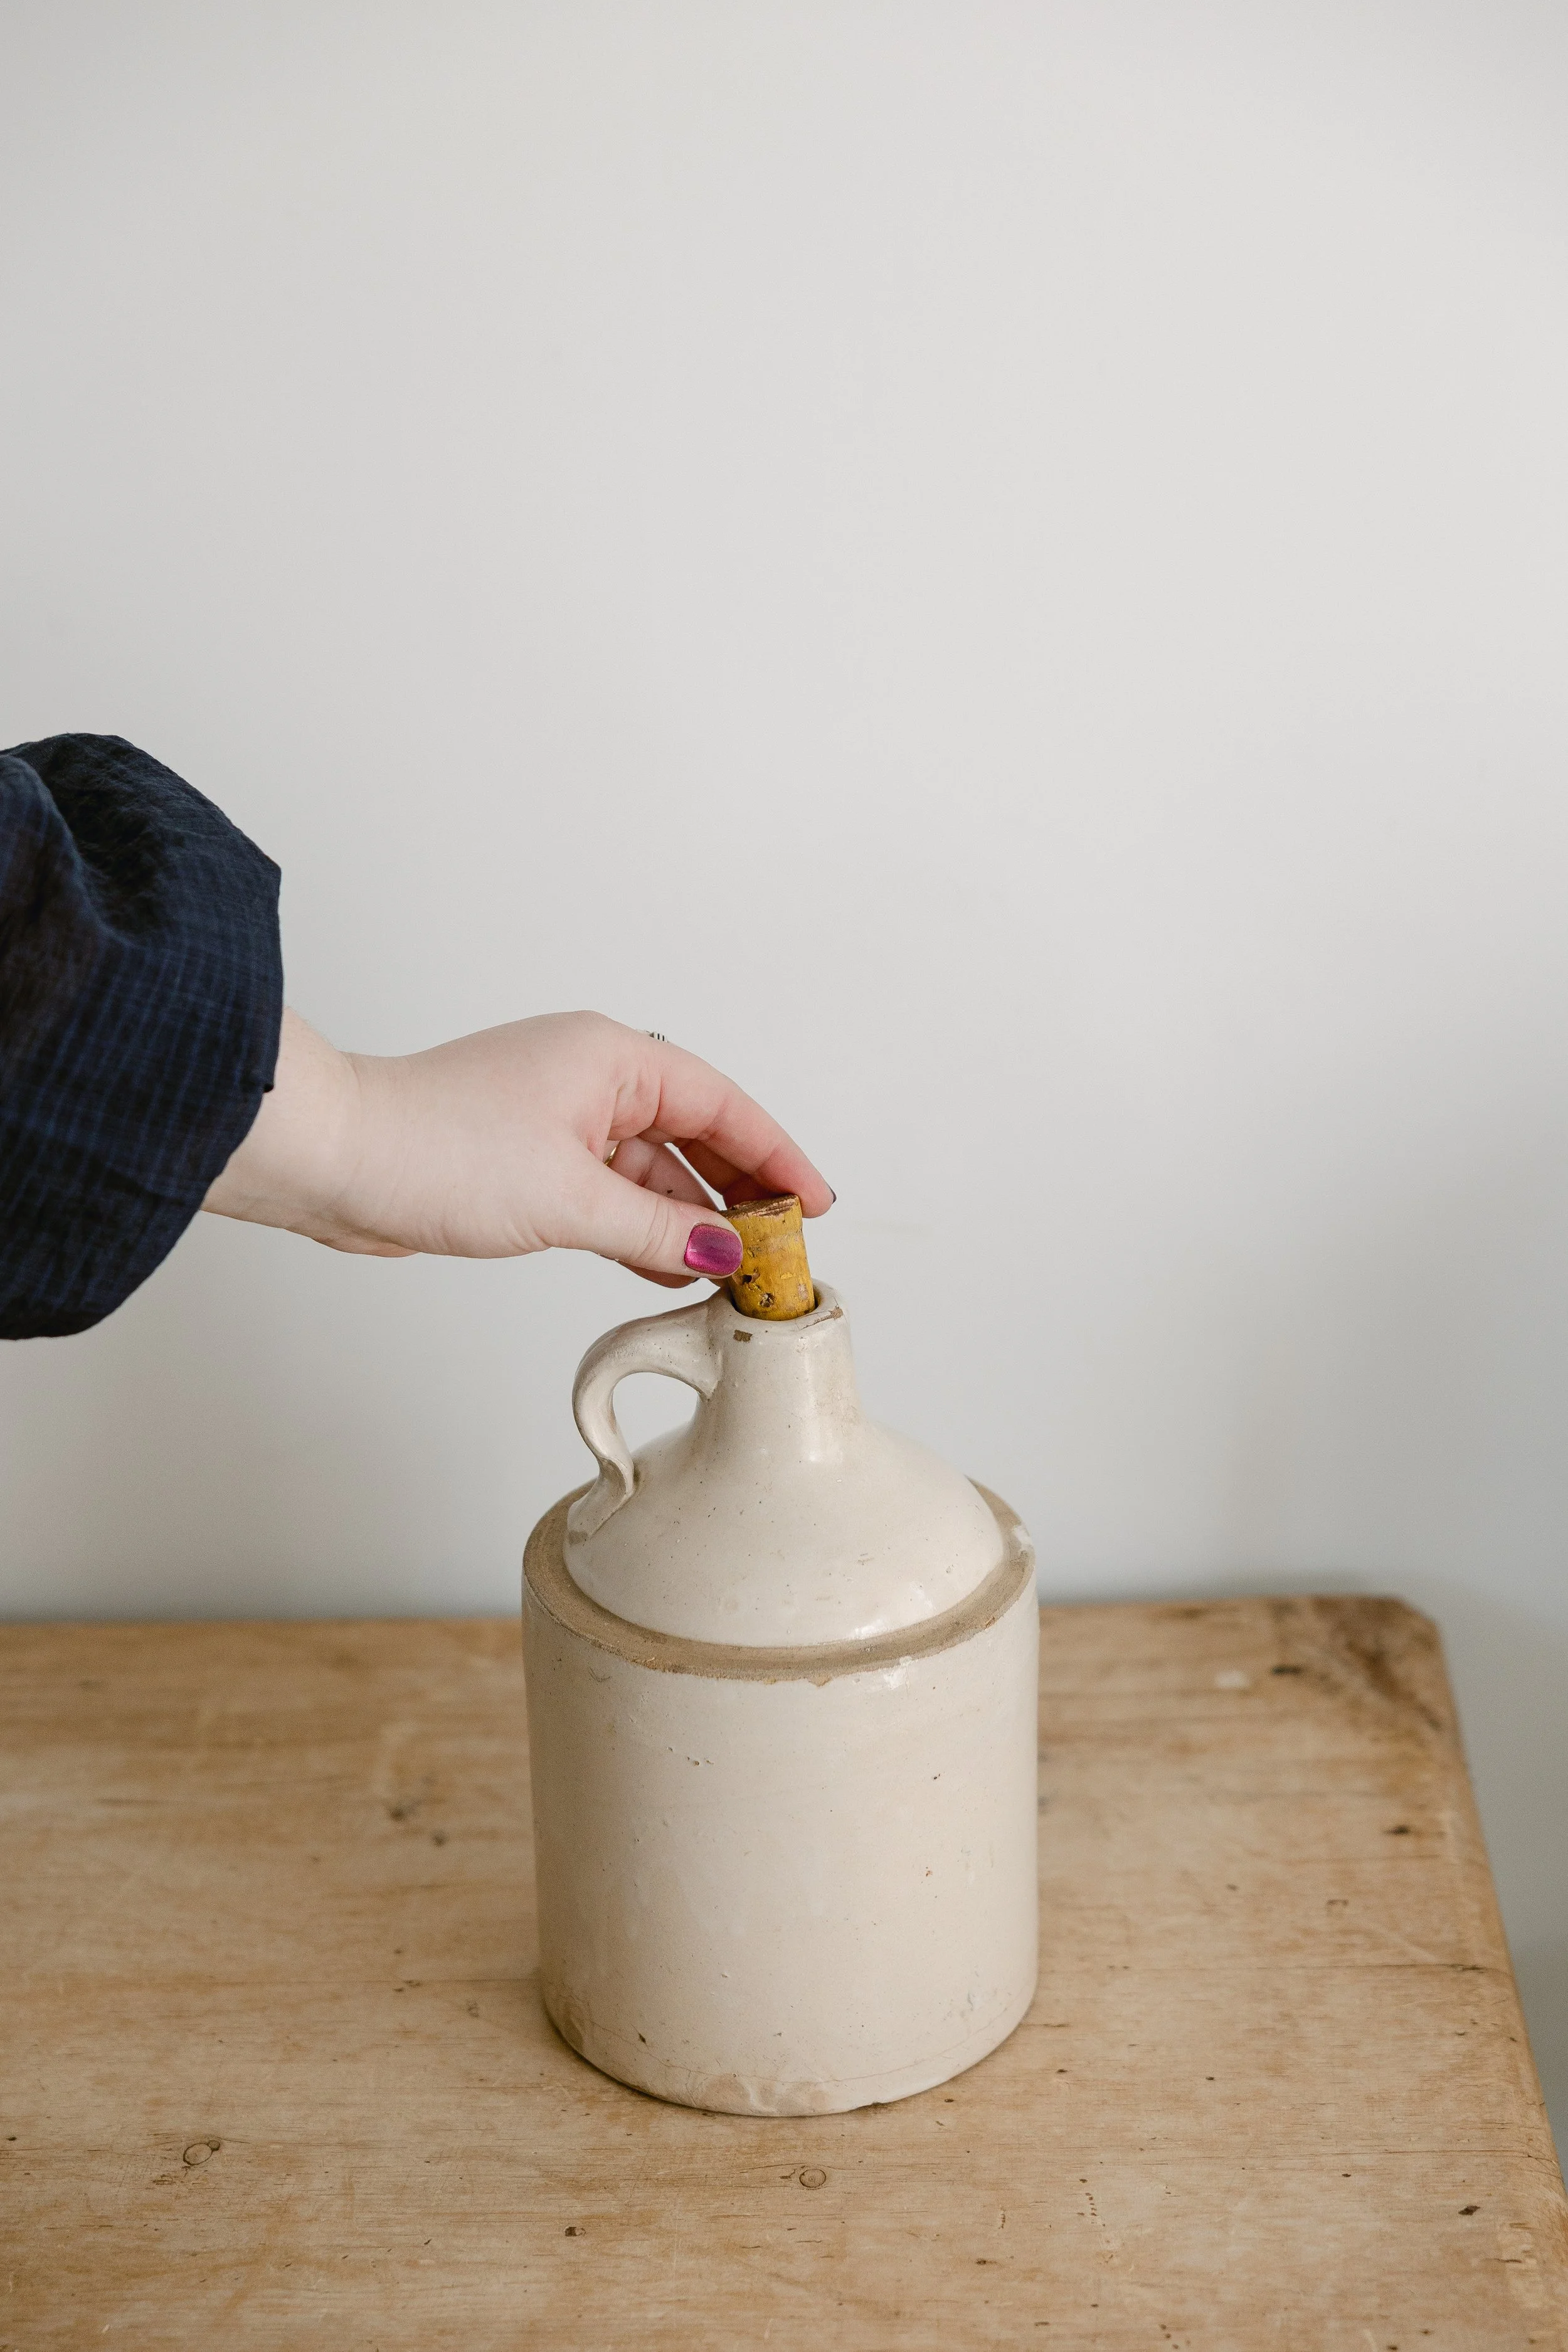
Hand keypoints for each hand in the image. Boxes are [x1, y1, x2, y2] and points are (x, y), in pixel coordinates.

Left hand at [202, 1007, 831, 1285]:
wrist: (334, 1159)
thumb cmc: (436, 1149)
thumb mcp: (569, 1201)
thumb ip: (657, 1230)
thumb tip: (723, 1251)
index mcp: (612, 1059)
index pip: (723, 1105)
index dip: (777, 1156)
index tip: (815, 1203)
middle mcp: (590, 1079)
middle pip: (694, 1135)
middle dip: (740, 1192)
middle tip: (781, 1247)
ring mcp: (557, 1120)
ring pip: (651, 1171)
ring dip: (689, 1220)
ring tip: (732, 1273)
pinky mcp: (527, 1161)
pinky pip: (609, 1194)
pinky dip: (641, 1230)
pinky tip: (670, 1268)